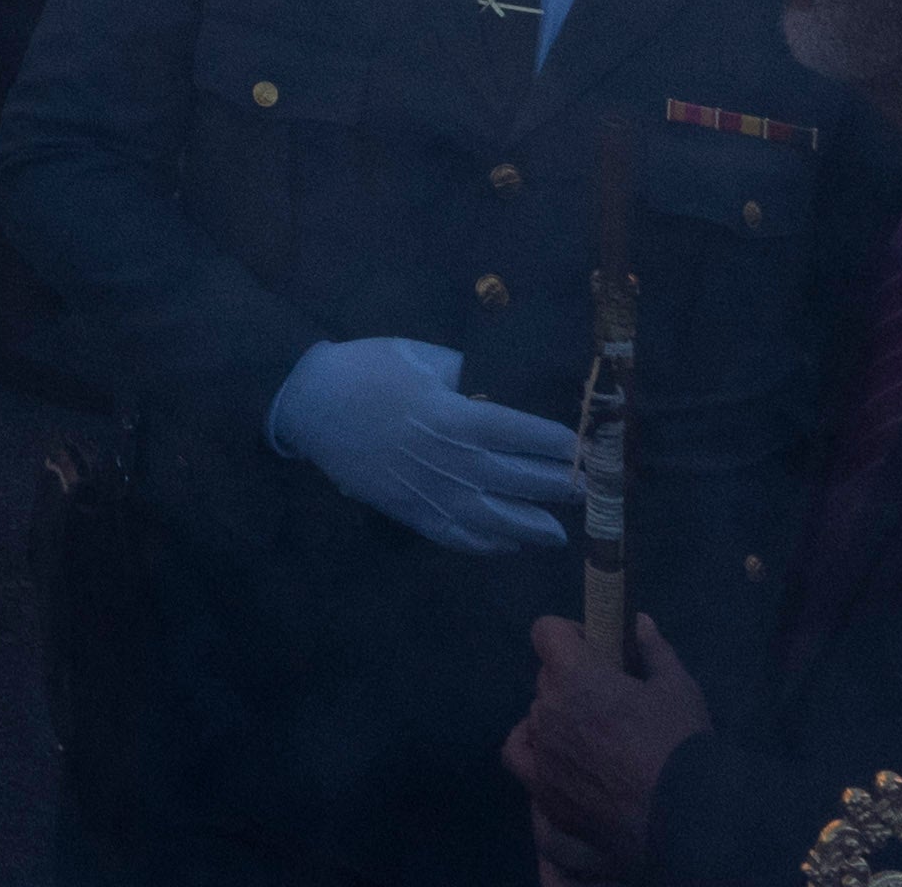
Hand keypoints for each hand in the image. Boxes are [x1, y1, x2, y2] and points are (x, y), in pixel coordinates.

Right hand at [272, 334, 580, 553]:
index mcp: (458, 417)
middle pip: (521, 479)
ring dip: (534, 527)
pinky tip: (507, 546)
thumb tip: (491, 389)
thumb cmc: (367, 370)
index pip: (524, 434)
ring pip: (497, 520)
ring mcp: (434, 493)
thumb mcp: (421, 356)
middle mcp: (454, 462)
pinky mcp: (412, 513)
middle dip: (560, 486)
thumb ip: (463, 375)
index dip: (558, 444)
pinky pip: (459, 537)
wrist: (311, 403)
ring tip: (559, 533)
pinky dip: (488, 545)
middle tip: (590, 492)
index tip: (585, 449)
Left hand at [508, 608, 710, 869]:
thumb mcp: (678, 689)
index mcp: (575, 678)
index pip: (545, 632)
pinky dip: (535, 761)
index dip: (569, 636)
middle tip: (609, 706)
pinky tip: (559, 769)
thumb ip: (654, 651)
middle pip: (545, 683)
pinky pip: (522, 766)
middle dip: (571, 685)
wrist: (689, 820)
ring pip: (532, 725)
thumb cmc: (682, 746)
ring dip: (553, 724)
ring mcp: (542, 761)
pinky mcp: (546, 801)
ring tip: (589, 741)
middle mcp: (547, 714)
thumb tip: (639, 622)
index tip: (597, 652)